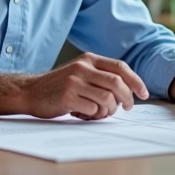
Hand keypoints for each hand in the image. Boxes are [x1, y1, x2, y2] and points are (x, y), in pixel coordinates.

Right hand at [20, 54, 148, 119]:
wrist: (30, 92)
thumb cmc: (59, 86)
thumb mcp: (80, 73)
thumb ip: (101, 76)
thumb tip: (129, 91)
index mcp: (89, 59)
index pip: (121, 67)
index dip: (136, 81)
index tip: (144, 94)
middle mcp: (83, 67)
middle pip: (117, 83)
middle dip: (127, 98)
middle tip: (127, 108)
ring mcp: (75, 81)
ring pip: (107, 98)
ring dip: (109, 110)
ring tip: (101, 113)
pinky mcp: (67, 96)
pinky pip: (93, 108)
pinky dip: (95, 115)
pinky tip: (86, 114)